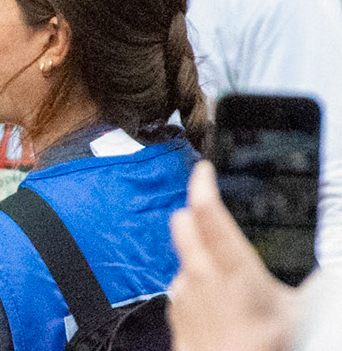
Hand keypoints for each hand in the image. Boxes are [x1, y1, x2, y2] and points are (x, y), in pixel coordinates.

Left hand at [169, 161, 299, 350]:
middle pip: (182, 223)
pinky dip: (194, 284)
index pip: (207, 210)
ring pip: (182, 256)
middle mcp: (200, 274)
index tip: (204, 170)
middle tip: (208, 210)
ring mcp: (184, 293)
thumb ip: (316, 285)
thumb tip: (332, 269)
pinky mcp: (175, 312)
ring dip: (195, 252)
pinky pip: (181, 287)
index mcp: (232, 267)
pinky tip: (215, 299)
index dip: (202, 184)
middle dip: (192, 212)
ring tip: (220, 264)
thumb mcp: (299, 313)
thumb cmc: (263, 348)